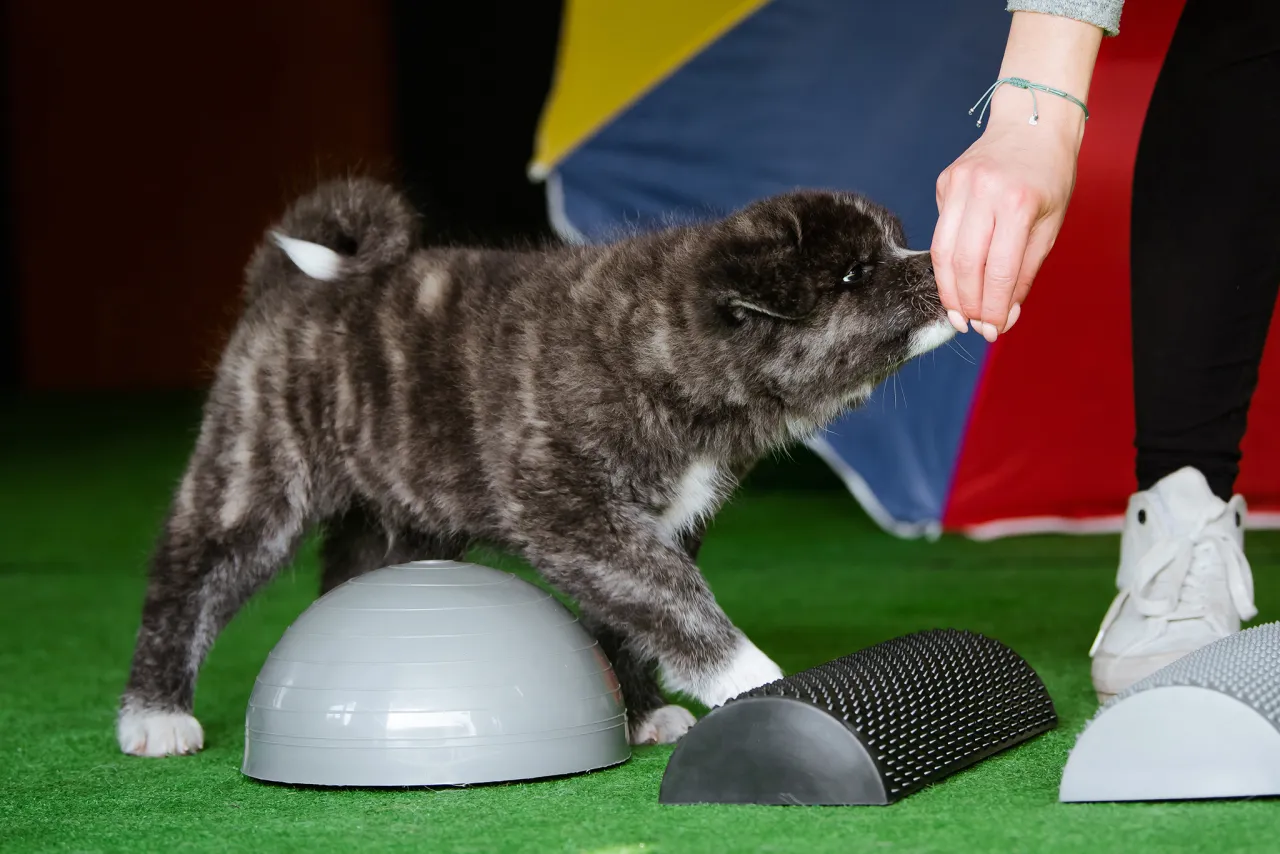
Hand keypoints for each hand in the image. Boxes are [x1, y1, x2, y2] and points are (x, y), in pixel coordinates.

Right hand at [931, 93, 1081, 341]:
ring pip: (942, 252)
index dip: (994, 307)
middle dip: (968, 303)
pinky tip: (959, 272)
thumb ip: (1026, 271)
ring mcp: (959, 185)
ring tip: (957, 312)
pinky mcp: (945, 183)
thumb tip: (1006, 315)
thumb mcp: (1050, 225)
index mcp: (1019, 203)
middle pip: (965, 264)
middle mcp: (985, 191)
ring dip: (949, 289)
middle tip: (972, 325)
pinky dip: (949, 259)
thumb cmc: (1049, 175)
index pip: (1000, 270)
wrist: (1033, 121)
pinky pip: (941, 231)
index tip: (993, 330)